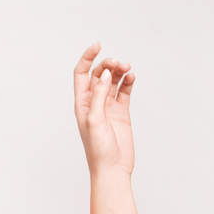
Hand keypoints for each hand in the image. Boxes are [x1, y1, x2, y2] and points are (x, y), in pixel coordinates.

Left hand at [73, 42, 135, 176]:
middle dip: (108, 64)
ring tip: (128, 68)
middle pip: (99, 73)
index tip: (98, 45)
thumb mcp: (94, 120)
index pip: (81, 73)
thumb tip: (104, 74)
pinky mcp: (122, 112)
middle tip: (118, 64)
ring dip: (120, 70)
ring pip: (113, 80)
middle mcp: (94, 102)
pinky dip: (128, 81)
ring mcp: (109, 106)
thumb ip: (98, 95)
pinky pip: (125, 90)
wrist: (112, 169)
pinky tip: (132, 77)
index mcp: (82, 103)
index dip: (87, 58)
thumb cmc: (98, 150)